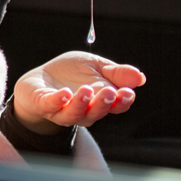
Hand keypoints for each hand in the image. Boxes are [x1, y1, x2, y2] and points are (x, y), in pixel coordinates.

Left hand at [12, 52, 145, 132]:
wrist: (40, 79)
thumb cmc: (71, 73)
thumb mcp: (95, 66)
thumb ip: (116, 72)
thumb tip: (140, 77)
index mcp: (100, 100)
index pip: (116, 105)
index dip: (123, 101)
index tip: (128, 92)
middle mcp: (84, 110)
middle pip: (97, 112)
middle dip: (104, 103)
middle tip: (110, 92)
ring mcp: (63, 110)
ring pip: (75, 114)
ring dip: (82, 103)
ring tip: (86, 90)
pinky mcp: (44, 105)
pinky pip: (52, 106)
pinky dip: (59, 100)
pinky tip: (65, 92)